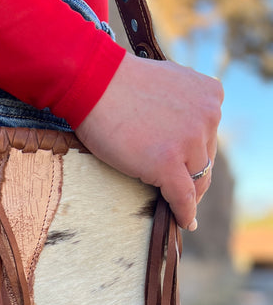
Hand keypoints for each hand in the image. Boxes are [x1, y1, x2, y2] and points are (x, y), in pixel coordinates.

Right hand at [75, 53, 223, 230]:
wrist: (93, 83)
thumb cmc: (118, 83)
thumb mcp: (167, 83)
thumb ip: (183, 103)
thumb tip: (182, 129)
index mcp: (210, 94)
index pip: (210, 135)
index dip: (198, 156)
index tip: (189, 170)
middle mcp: (208, 116)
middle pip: (206, 159)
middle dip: (194, 177)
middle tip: (184, 194)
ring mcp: (189, 142)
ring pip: (197, 180)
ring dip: (189, 196)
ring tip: (182, 209)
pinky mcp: (168, 164)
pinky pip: (183, 197)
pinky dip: (185, 212)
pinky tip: (185, 221)